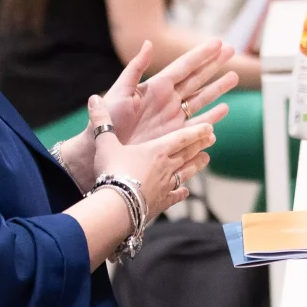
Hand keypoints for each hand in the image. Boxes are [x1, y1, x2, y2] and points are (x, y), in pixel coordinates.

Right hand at [88, 95, 215, 220]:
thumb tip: (93, 99)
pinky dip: (181, 193)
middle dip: (200, 145)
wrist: (117, 207)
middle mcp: (166, 167)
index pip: (182, 138)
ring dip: (196, 166)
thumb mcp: (105, 144)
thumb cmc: (112, 172)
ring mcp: (166, 187)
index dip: (197, 132)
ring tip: (206, 160)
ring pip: (186, 173)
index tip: (210, 127)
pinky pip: (175, 196)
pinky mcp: (161, 203)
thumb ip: (102, 122)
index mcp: (157, 150)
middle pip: (187, 153)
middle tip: (212, 139)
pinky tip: (185, 192)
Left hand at [114, 38, 238, 142]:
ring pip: (202, 98)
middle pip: (197, 78)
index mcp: (155, 86)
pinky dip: (212, 117)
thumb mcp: (119, 92)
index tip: (217, 42)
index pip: (184, 66)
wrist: (102, 150)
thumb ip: (136, 69)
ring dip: (218, 88)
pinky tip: (224, 109)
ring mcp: (174, 117)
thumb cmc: (106, 121)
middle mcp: (168, 99)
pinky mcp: (176, 136)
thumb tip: (149, 43)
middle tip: (232, 50)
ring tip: (234, 77)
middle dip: (215, 65)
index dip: (201, 54)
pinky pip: (199, 124)